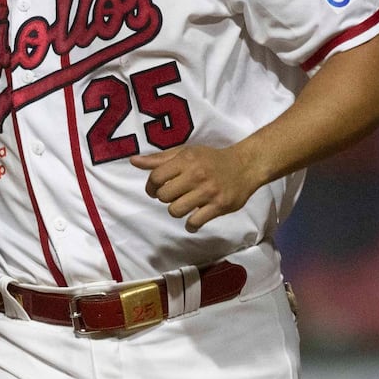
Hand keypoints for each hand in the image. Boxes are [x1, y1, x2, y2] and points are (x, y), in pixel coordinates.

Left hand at [133, 144, 266, 229]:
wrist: (245, 166)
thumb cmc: (211, 159)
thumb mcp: (186, 153)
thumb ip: (159, 159)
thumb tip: (134, 161)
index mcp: (186, 159)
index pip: (156, 177)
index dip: (151, 186)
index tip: (156, 189)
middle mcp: (196, 174)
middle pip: (164, 196)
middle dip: (165, 198)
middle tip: (173, 196)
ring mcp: (208, 191)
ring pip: (176, 210)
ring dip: (177, 210)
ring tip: (185, 205)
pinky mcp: (219, 206)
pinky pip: (195, 222)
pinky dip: (191, 225)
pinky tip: (194, 220)